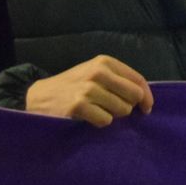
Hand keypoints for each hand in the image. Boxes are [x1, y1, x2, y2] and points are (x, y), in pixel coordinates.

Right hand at [24, 55, 154, 126]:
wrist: (38, 96)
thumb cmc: (72, 86)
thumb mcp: (94, 74)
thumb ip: (118, 80)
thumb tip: (145, 98)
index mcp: (105, 62)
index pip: (138, 79)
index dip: (146, 96)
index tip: (147, 108)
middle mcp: (98, 72)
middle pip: (133, 95)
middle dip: (129, 106)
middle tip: (115, 110)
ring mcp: (88, 89)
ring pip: (122, 110)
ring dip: (113, 115)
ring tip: (97, 110)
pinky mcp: (79, 106)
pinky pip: (106, 120)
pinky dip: (100, 122)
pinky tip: (89, 117)